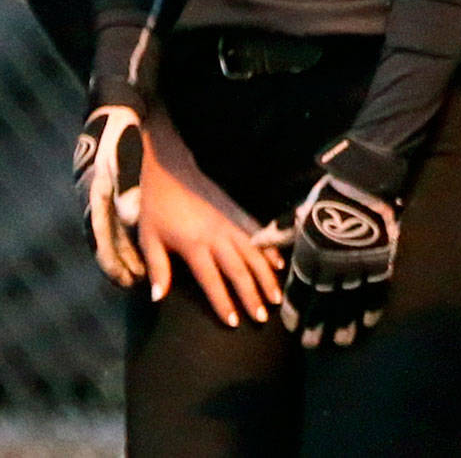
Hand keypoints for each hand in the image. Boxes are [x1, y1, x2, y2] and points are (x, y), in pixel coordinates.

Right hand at [75, 105, 143, 285]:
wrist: (112, 108)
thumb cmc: (121, 135)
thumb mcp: (124, 162)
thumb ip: (127, 192)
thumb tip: (131, 221)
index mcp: (95, 196)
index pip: (102, 240)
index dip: (114, 263)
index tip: (128, 281)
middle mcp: (91, 199)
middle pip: (104, 240)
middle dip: (119, 262)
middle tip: (136, 281)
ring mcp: (95, 192)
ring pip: (106, 229)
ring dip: (120, 249)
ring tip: (136, 266)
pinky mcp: (101, 184)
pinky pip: (108, 215)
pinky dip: (119, 231)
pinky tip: (132, 236)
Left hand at [136, 121, 281, 328]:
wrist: (172, 171)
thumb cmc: (156, 208)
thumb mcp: (148, 238)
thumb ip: (158, 268)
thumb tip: (159, 298)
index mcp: (194, 246)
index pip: (212, 280)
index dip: (224, 302)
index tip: (235, 322)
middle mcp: (218, 238)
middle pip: (239, 270)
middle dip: (252, 294)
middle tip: (262, 317)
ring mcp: (231, 225)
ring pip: (254, 255)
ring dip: (266, 277)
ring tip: (276, 298)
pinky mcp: (237, 216)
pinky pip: (258, 236)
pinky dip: (269, 252)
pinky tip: (279, 265)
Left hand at [268, 172, 399, 347]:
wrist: (365, 184)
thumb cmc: (327, 198)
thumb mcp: (298, 215)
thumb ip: (278, 234)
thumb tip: (255, 243)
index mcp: (309, 255)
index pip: (299, 291)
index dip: (296, 311)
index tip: (292, 327)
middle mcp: (332, 266)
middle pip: (323, 303)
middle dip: (317, 325)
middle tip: (311, 344)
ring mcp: (357, 266)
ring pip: (349, 302)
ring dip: (344, 324)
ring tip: (340, 341)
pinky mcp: (379, 261)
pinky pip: (376, 291)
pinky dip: (372, 308)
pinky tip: (368, 323)